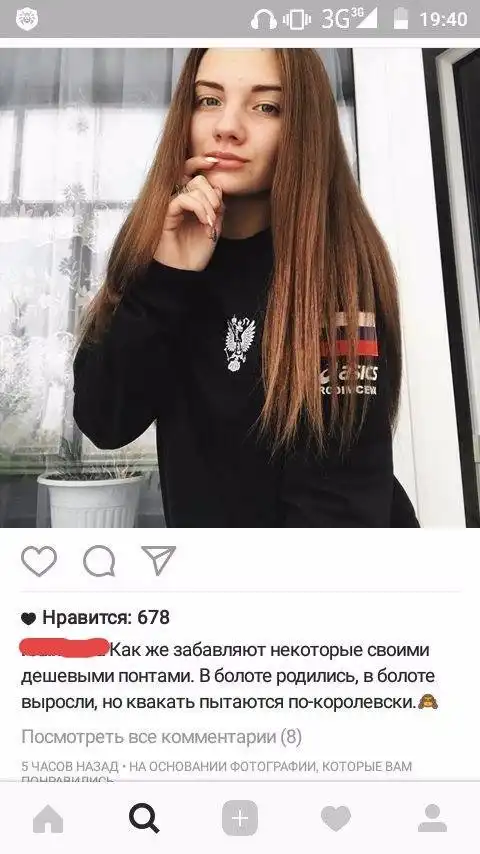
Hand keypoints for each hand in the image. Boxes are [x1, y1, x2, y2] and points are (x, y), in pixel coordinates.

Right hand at [154, 155, 225, 271]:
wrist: (184, 273)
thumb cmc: (195, 253)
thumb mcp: (214, 228)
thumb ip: (217, 208)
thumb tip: (217, 187)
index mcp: (190, 201)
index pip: (195, 173)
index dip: (203, 162)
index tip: (217, 161)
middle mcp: (179, 200)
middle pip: (196, 178)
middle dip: (212, 192)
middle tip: (217, 210)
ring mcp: (171, 206)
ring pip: (193, 187)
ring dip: (209, 204)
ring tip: (210, 222)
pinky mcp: (165, 213)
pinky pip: (183, 199)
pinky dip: (199, 208)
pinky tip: (205, 222)